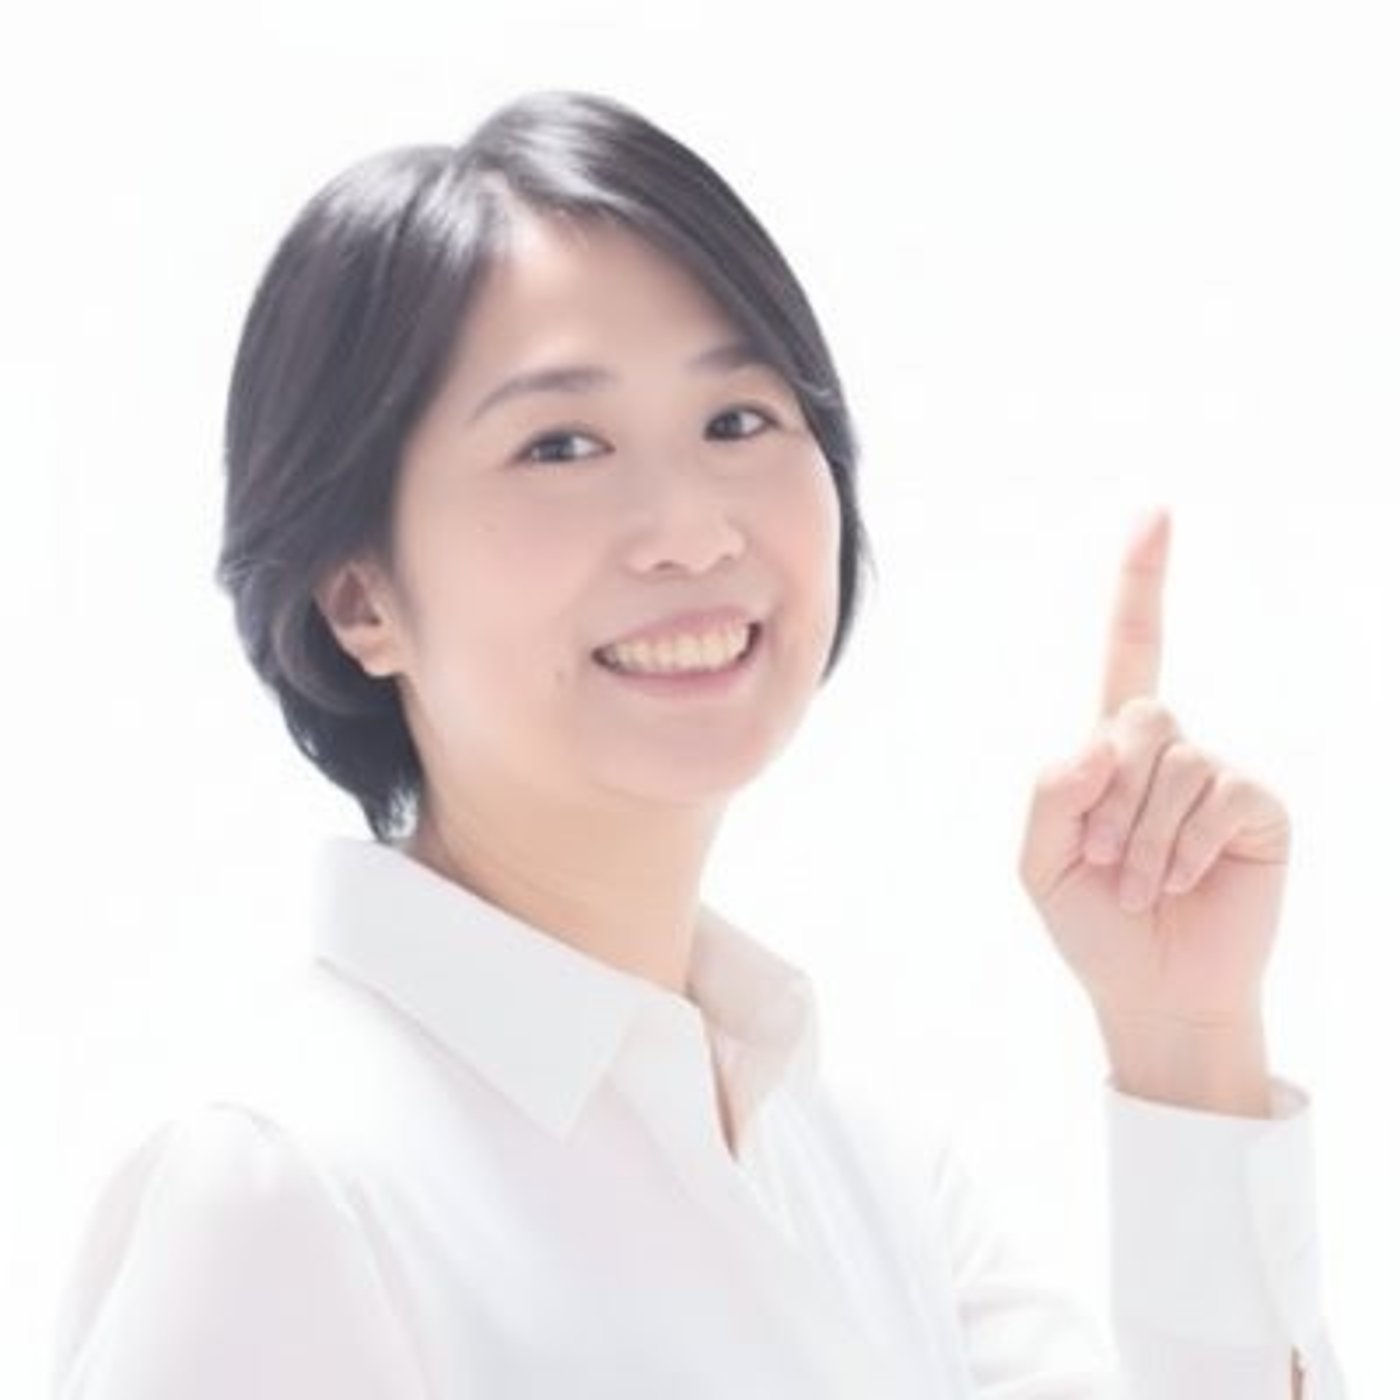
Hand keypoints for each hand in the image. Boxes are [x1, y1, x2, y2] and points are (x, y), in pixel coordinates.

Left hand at [1017, 509, 1291, 1033]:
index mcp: (1113, 748)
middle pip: (1136, 718)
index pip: (1131, 652)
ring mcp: (1218, 773)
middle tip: (1101, 863)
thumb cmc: (1092, 921)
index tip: (1157, 516)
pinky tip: (1179, 882)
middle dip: (1107, 802)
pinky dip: (1180, 847)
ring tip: (1138, 885)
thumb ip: (1050, 788)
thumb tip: (1104, 737)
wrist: (1152, 989)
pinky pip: (1215, 794)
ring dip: (1139, 838)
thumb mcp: (1039, 858)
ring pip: (1171, 763)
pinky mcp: (1258, 805)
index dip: (1143, 586)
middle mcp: (1170, 747)